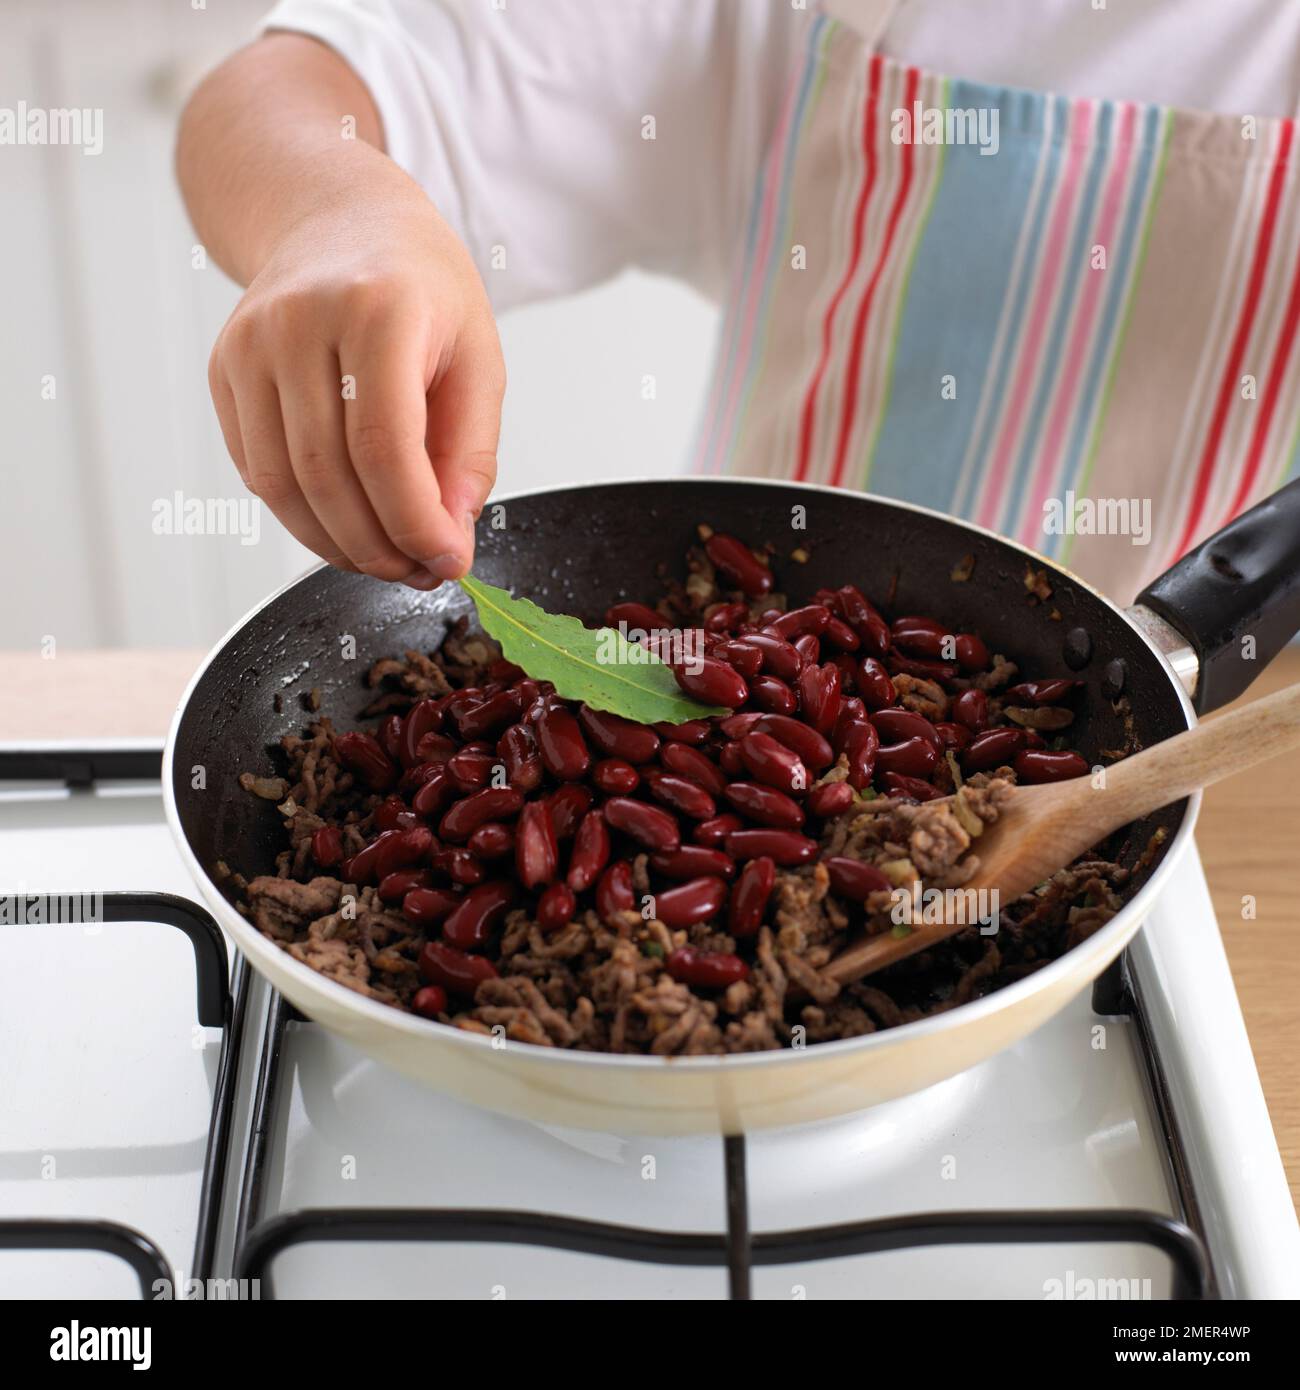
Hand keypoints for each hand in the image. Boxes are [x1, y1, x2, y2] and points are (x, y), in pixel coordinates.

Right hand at [208, 177, 503, 587]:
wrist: (339, 219)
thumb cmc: (420, 289)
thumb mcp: (477, 359)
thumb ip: (470, 454)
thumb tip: (449, 538)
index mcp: (378, 309)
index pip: (384, 447)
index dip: (414, 522)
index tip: (447, 561)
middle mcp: (300, 321)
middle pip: (329, 476)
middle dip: (379, 546)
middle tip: (420, 571)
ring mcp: (249, 345)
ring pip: (283, 485)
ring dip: (338, 545)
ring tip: (388, 559)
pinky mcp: (222, 370)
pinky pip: (257, 472)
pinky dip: (303, 517)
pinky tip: (345, 524)